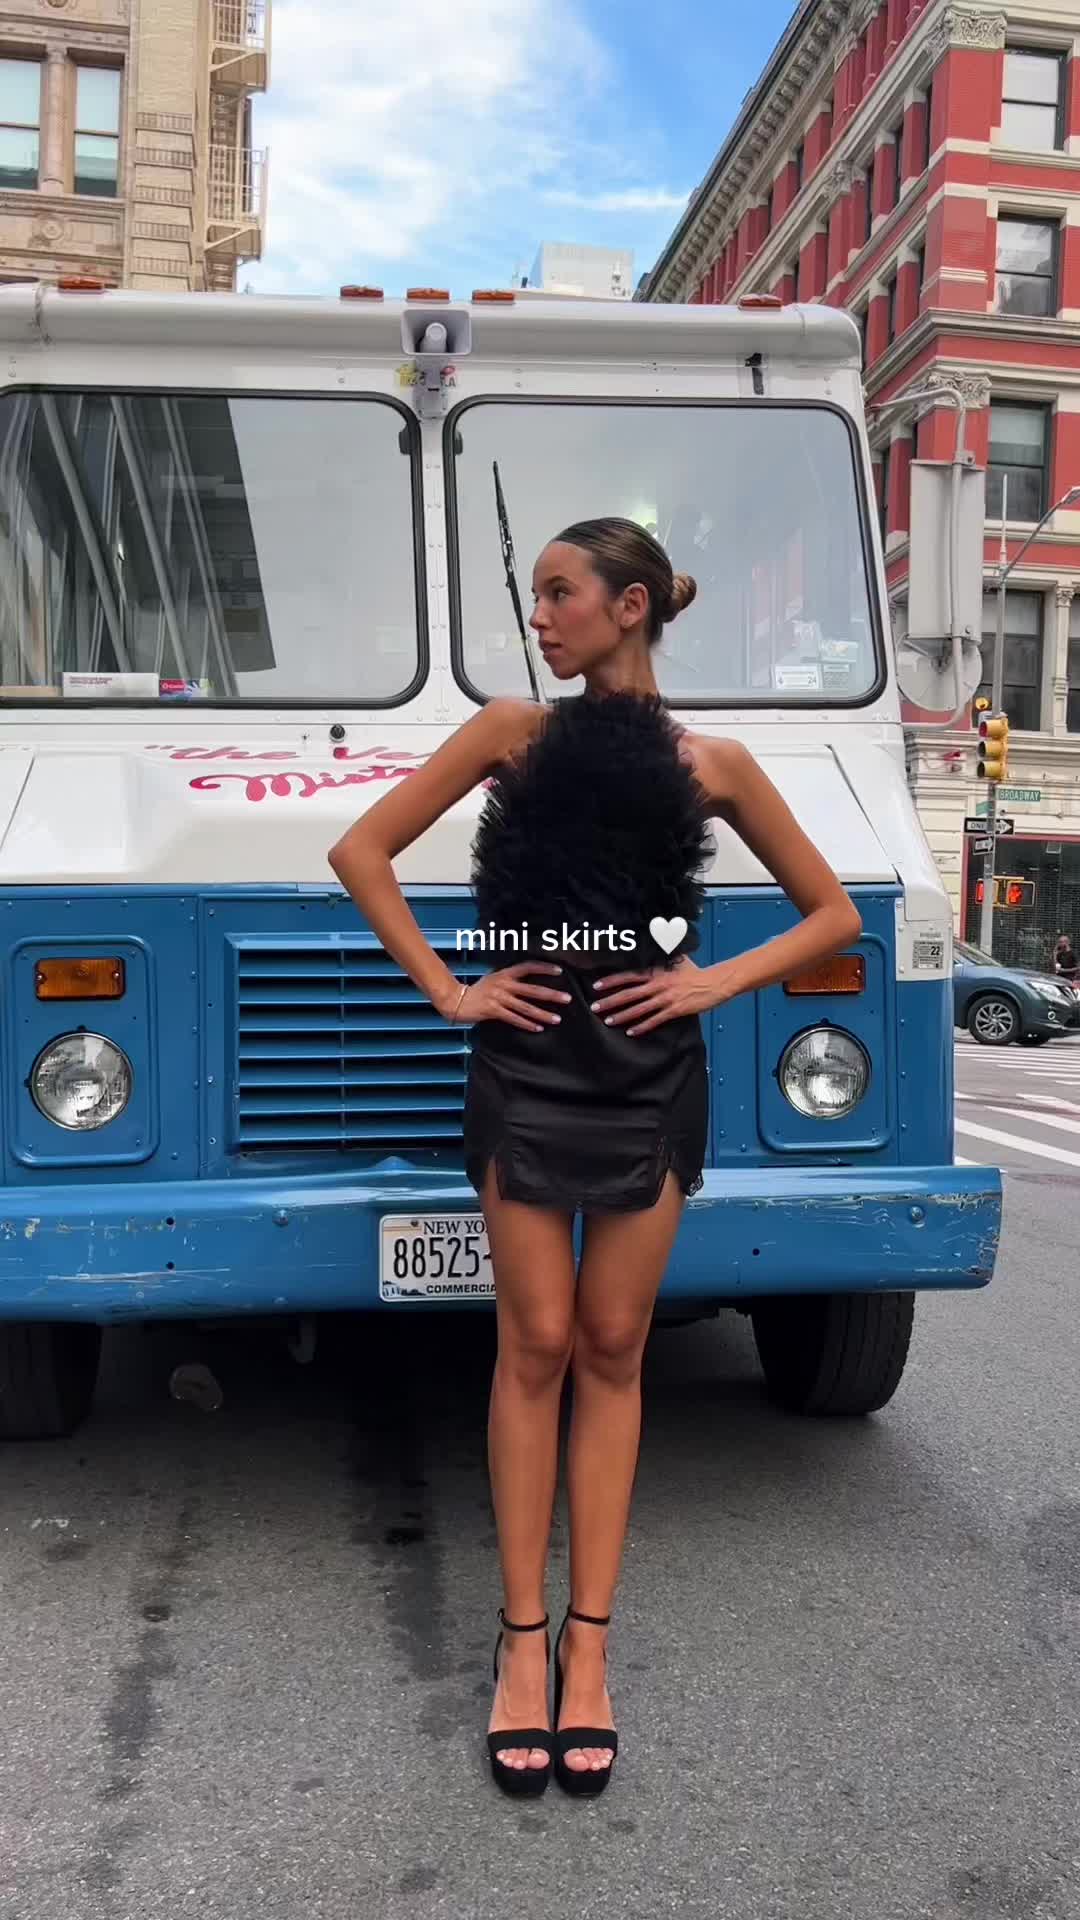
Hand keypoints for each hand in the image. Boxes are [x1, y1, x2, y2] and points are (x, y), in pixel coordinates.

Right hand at [443, 964, 570, 1032]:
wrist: (456, 1000)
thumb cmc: (477, 991)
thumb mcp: (493, 979)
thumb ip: (509, 980)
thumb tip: (526, 981)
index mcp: (505, 974)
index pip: (528, 967)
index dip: (544, 969)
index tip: (560, 971)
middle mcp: (504, 984)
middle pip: (533, 990)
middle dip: (551, 995)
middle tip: (567, 998)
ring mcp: (498, 998)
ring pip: (526, 1007)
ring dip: (543, 1014)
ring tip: (557, 1019)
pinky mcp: (493, 1011)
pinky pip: (514, 1019)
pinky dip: (527, 1024)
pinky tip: (538, 1028)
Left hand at [589, 956, 737, 1035]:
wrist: (714, 982)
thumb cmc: (695, 971)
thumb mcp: (676, 959)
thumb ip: (661, 955)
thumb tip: (653, 943)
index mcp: (656, 972)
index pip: (629, 976)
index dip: (612, 981)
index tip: (597, 986)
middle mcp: (658, 985)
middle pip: (629, 994)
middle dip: (610, 1001)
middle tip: (595, 1007)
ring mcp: (666, 998)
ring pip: (639, 1009)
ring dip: (622, 1015)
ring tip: (608, 1021)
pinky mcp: (675, 1010)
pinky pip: (655, 1020)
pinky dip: (642, 1027)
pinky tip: (631, 1032)